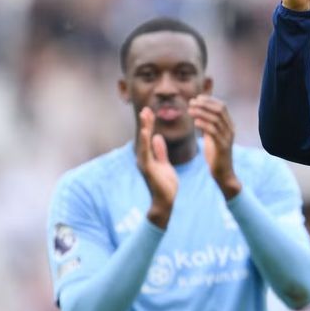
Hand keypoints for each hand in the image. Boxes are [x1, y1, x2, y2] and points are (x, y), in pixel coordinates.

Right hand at [137, 107, 178, 228]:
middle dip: (145, 123)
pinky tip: (146, 132)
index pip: (148, 137)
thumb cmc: (165, 185)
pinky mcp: (148, 168)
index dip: (148, 124)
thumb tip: (158, 137)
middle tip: (146, 109)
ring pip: (144, 142)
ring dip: (144, 129)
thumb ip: (160, 151)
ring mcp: (144, 163)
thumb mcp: (164, 164)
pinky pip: (146, 153)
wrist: (165, 201)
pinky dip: (145, 142)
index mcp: (149, 157)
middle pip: (144, 138)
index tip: (149, 112)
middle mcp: (144, 158)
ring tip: (145, 116)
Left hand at [188, 95, 240, 199]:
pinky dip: (204, 124)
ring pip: (216, 119)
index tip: (196, 98)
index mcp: (229, 125)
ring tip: (189, 110)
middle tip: (191, 102)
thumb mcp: (212, 136)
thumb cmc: (216, 155)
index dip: (209, 100)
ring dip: (201, 112)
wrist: (223, 174)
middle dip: (205, 104)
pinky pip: (214, 132)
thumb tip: (199, 113)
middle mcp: (231, 129)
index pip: (222, 106)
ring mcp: (228, 138)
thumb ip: (209, 124)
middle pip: (220, 110)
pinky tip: (195, 122)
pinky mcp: (223, 146)